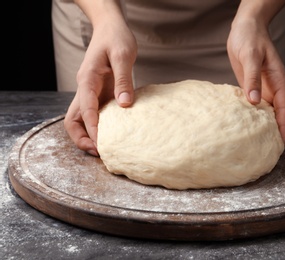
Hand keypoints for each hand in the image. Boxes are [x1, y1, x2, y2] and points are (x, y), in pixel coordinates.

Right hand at [64, 12, 136, 155]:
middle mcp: (85, 88)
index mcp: (87, 79)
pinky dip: (99, 126)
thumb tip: (125, 106)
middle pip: (73, 119)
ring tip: (104, 147)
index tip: (102, 142)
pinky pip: (94, 114)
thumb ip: (123, 80)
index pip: (85, 108)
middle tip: (99, 151)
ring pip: (80, 119)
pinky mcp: (99, 93)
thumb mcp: (123, 55)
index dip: (92, 127)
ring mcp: (90, 92)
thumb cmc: (116, 38)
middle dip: (82, 137)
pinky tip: (113, 133)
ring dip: (88, 134)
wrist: (111, 29)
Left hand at [227, 1, 284, 145]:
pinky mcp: (257, 88)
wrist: (246, 30)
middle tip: (279, 149)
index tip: (283, 142)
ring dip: (277, 126)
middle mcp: (276, 87)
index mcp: (279, 80)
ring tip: (270, 143)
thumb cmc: (250, 39)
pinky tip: (257, 128)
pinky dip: (265, 119)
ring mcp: (268, 88)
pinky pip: (264, 107)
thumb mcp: (250, 56)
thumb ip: (252, 78)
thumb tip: (254, 102)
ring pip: (278, 112)